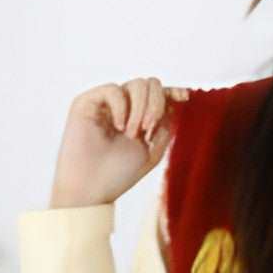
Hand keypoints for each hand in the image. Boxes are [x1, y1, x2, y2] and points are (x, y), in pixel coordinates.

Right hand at [50, 79, 185, 206]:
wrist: (91, 187)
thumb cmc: (119, 174)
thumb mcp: (153, 150)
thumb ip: (165, 125)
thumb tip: (171, 102)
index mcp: (139, 118)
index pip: (159, 95)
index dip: (173, 91)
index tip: (185, 97)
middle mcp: (124, 107)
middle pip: (151, 85)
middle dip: (156, 105)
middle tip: (147, 131)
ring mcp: (106, 104)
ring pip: (136, 85)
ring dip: (140, 109)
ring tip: (132, 134)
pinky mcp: (88, 102)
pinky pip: (113, 90)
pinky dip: (122, 107)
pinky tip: (119, 127)